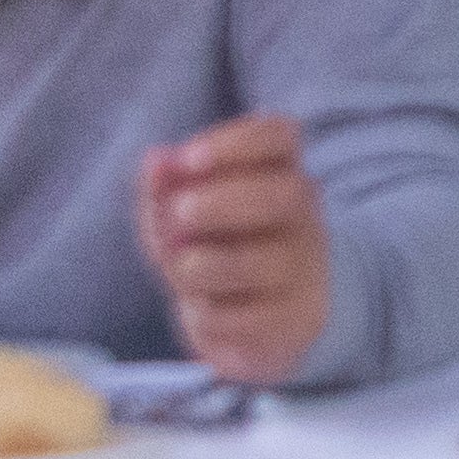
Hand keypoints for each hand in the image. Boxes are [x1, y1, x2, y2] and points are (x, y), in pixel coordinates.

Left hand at [136, 116, 330, 387]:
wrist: (265, 320)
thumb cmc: (218, 250)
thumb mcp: (185, 215)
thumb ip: (166, 186)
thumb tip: (157, 160)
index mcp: (279, 174)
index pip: (278, 138)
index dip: (235, 142)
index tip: (188, 157)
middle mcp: (301, 215)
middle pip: (283, 195)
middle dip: (223, 201)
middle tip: (179, 212)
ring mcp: (302, 268)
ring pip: (257, 261)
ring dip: (201, 264)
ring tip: (179, 268)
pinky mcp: (291, 318)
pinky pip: (243, 316)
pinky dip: (207, 313)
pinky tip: (200, 307)